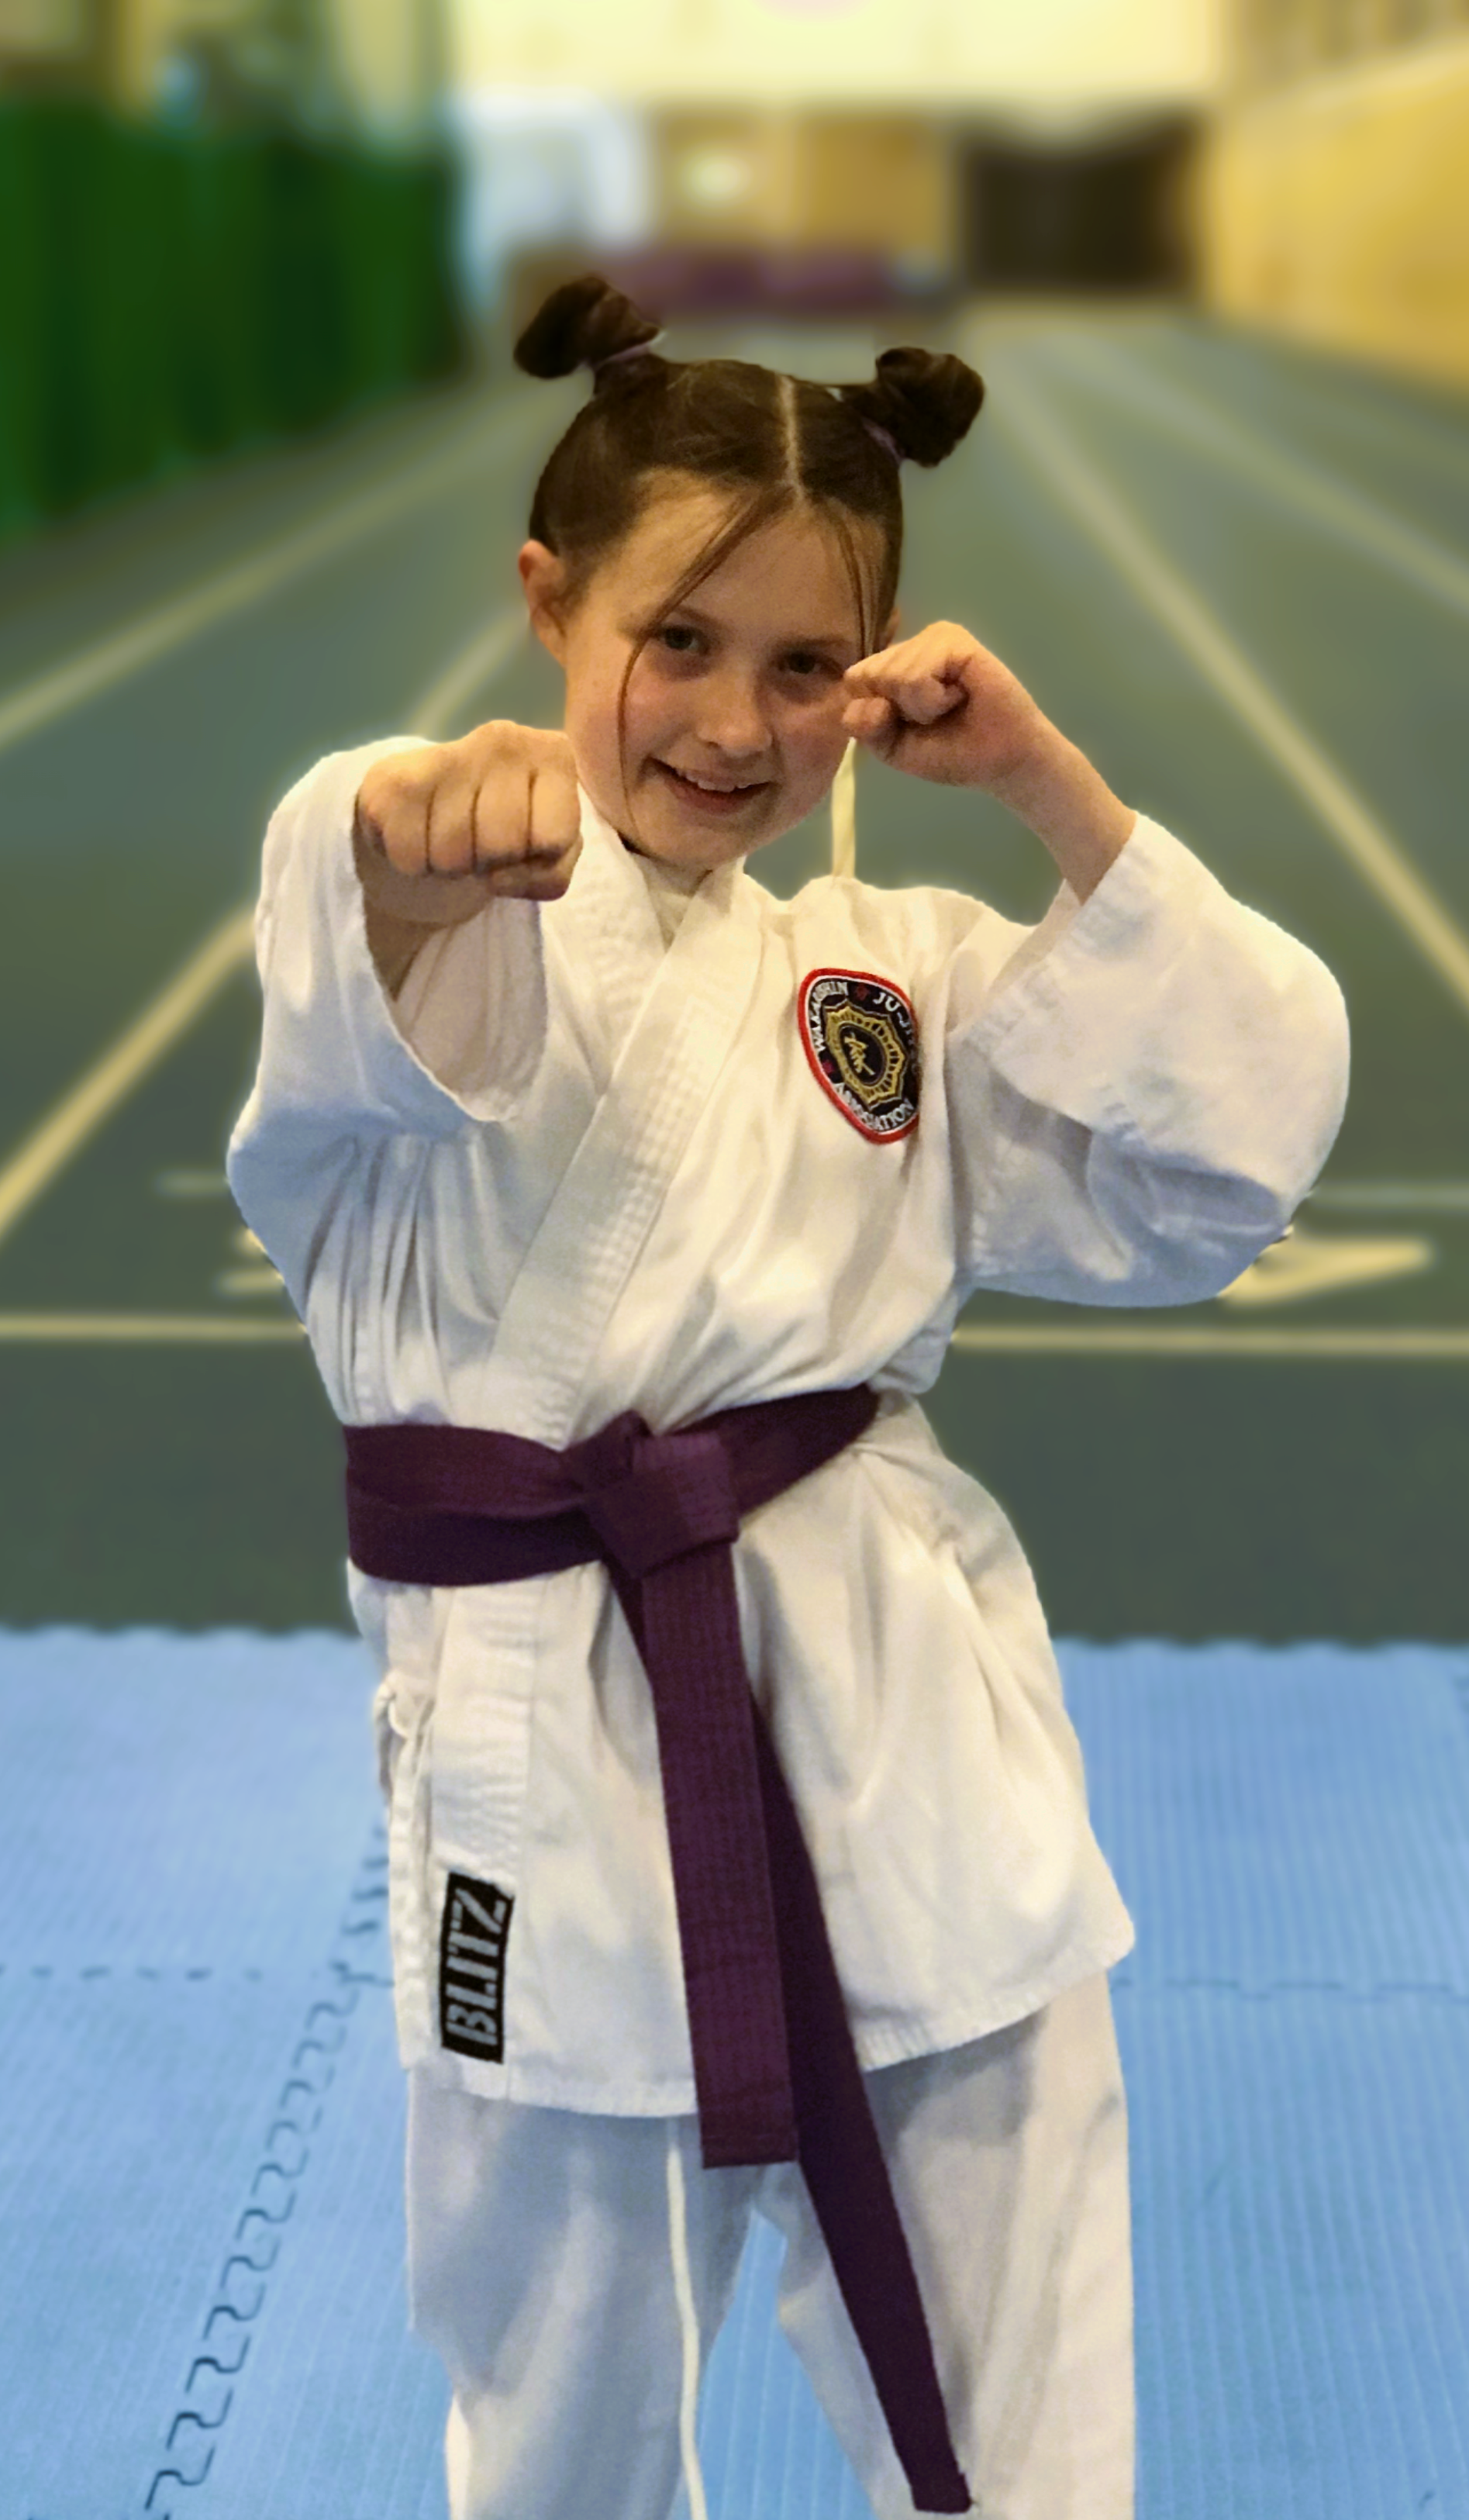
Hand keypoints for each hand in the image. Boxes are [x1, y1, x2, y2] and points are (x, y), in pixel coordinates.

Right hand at [354, 721, 581, 926]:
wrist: (433, 798)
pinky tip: (418, 835)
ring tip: (450, 839)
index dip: (535, 861)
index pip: (553, 840)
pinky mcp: (397, 775)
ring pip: (454, 857)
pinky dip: (413, 864)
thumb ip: (550, 876)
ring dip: (449, 867)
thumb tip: (498, 878)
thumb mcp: (548, 856)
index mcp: (554, 756)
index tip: (524, 845)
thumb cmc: (507, 827)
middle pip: (502, 848)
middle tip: (480, 845)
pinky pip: (410, 857)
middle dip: (489, 864)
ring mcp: (449, 752)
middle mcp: (505, 740)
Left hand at [843, 622, 1134, 897]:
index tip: (910, 727)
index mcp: (891, 667)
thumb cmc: (953, 752)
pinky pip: (916, 674)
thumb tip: (866, 702)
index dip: (875, 716)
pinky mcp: (953, 639)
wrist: (1001, 761)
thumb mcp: (894, 748)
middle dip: (898, 712)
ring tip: (951, 706)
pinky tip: (959, 695)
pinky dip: (933, 700)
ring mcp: (931, 638)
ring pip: (891, 675)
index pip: (853, 682)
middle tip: (936, 717)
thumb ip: (866, 726)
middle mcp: (909, 646)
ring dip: (921, 708)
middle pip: (867, 677)